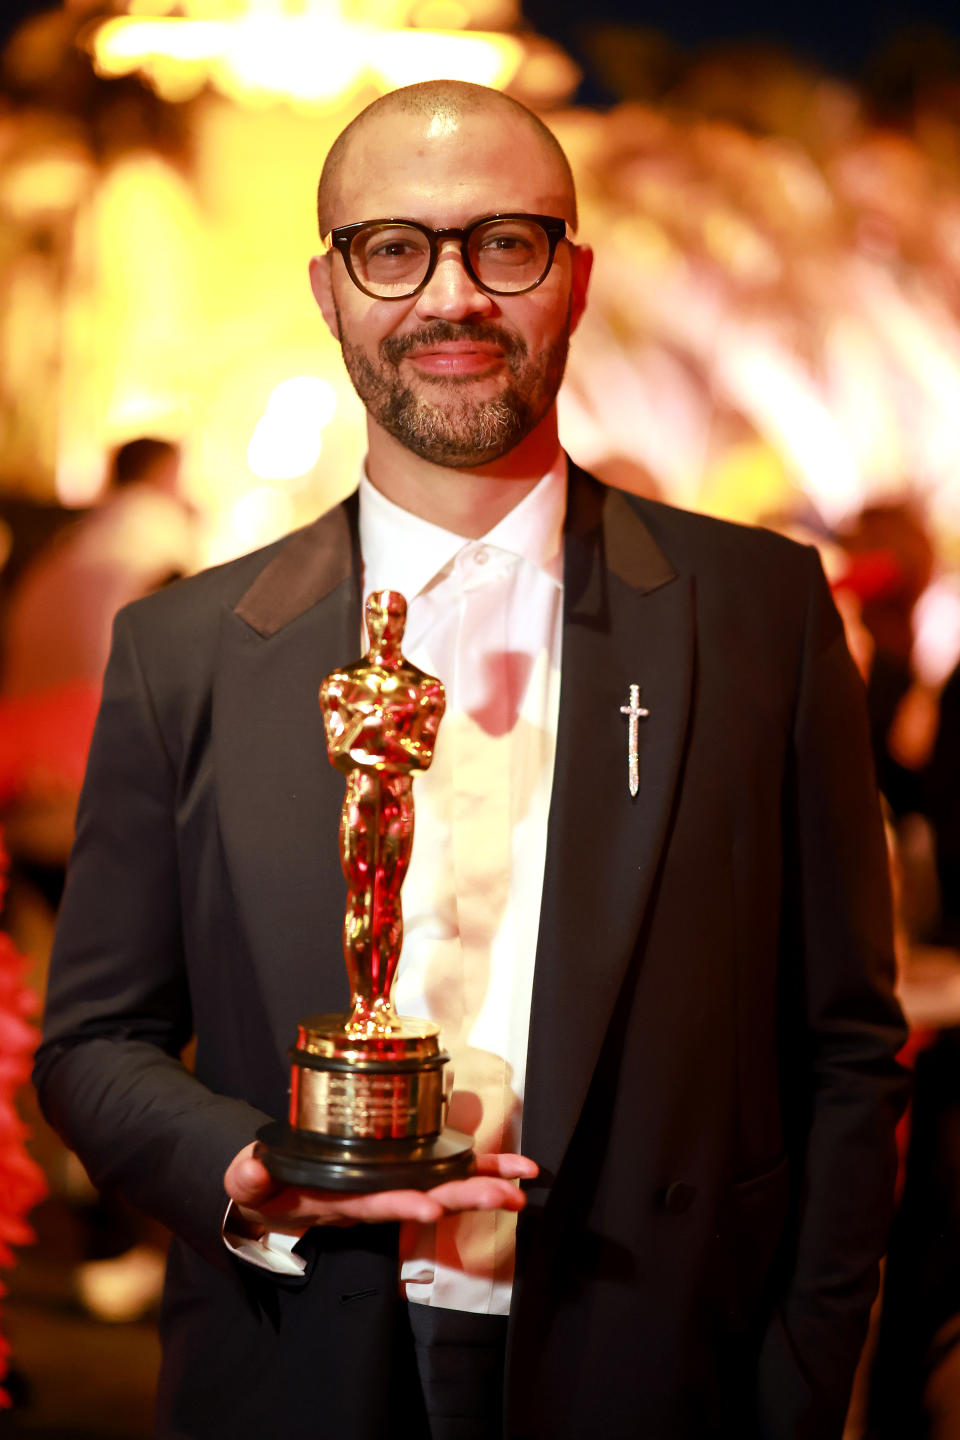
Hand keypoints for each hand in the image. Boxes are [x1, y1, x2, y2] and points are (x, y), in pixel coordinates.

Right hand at [224, 1143, 537, 1234]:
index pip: (373, 1205)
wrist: (280, 1194)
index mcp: (339, 1201)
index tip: (427, 1206)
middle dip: (464, 1198)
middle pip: (424, 1198)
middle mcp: (375, 1197)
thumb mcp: (249, 1182)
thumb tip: (251, 1167)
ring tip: (521, 1186)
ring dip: (485, 1186)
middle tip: (504, 1197)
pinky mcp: (408, 1170)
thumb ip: (248, 1178)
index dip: (399, 1204)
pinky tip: (518, 1167)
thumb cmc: (267, 1187)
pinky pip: (451, 1170)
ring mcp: (396, 1184)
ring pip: (445, 1187)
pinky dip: (485, 1168)